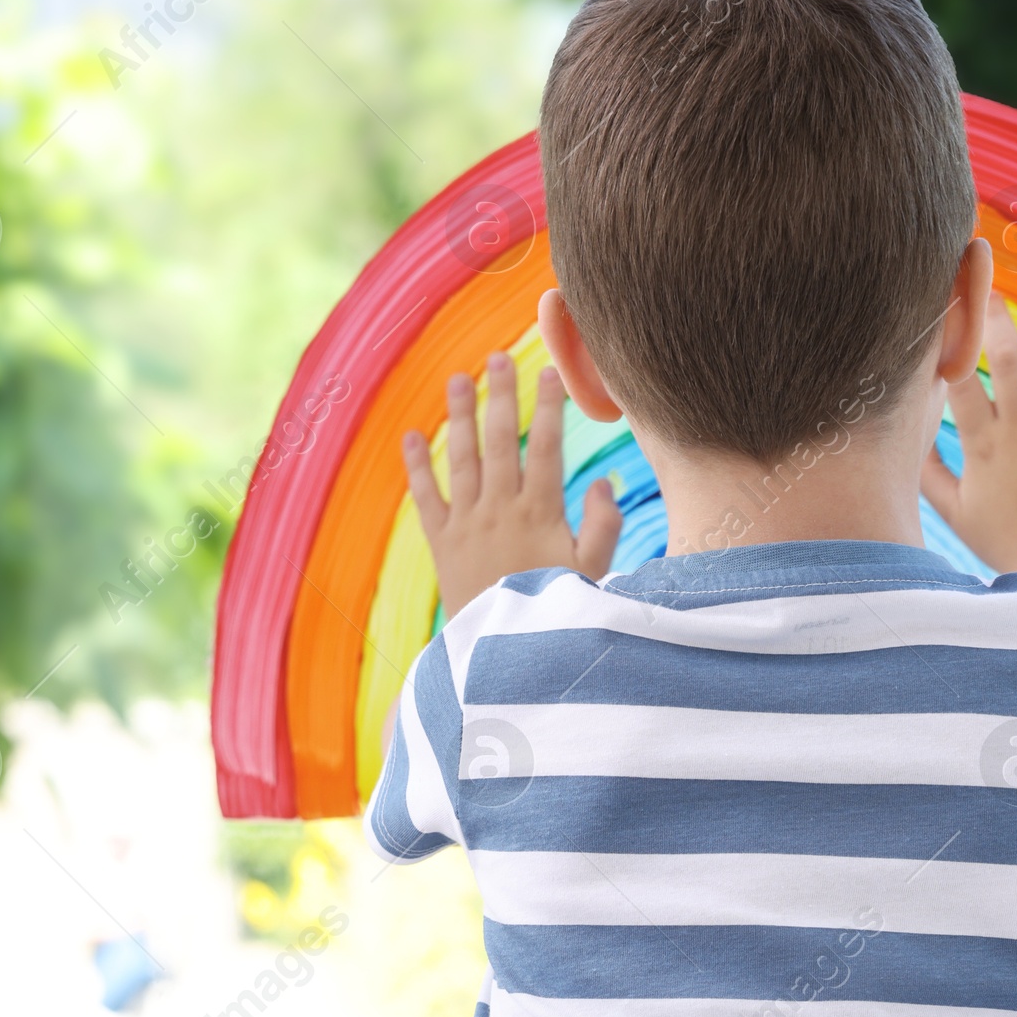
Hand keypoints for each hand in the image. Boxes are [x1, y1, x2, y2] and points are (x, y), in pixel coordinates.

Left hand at [402, 353, 622, 618]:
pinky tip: (411, 436)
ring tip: (458, 379)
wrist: (505, 659)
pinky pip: (426, 498)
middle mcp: (500, 511)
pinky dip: (417, 467)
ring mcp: (467, 525)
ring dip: (459, 416)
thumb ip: (604, 527)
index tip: (551, 372)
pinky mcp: (442, 545)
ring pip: (462, 459)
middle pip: (500, 441)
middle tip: (499, 357)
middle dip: (501, 396)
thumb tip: (605, 481)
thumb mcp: (593, 576)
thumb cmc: (555, 618)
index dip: (549, 407)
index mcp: (540, 514)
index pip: (546, 447)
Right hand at [922, 289, 1016, 596]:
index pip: (959, 384)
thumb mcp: (957, 514)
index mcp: (983, 449)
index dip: (949, 343)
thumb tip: (906, 442)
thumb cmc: (1010, 545)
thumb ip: (930, 475)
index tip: (942, 311)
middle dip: (995, 319)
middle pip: (1005, 362)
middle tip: (991, 289)